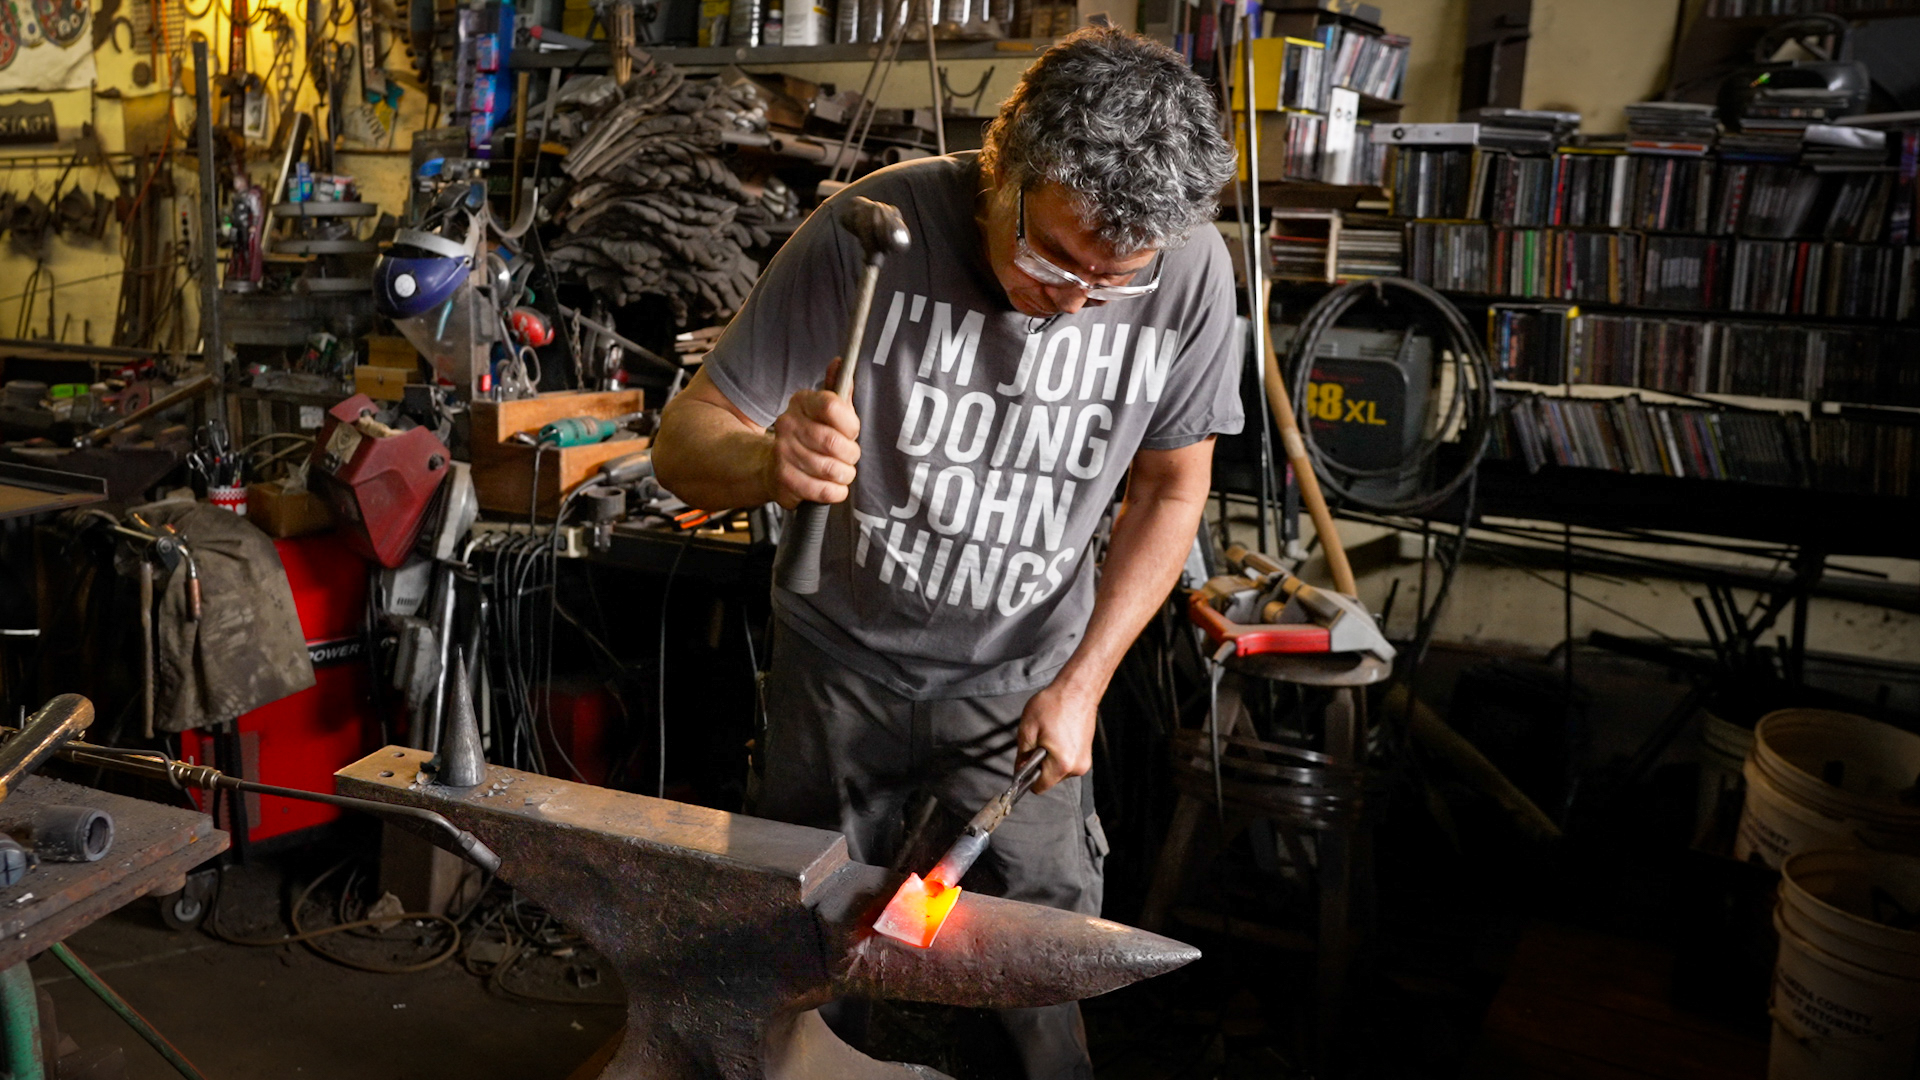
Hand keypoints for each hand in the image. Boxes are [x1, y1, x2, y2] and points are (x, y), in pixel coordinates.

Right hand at [762, 359, 860, 508]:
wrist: (773, 466)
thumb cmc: (809, 437)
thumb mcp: (825, 411)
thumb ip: (838, 391)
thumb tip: (841, 362)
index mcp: (802, 401)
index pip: (834, 406)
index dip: (850, 425)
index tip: (850, 432)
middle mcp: (788, 423)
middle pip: (834, 442)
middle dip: (850, 455)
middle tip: (848, 457)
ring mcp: (783, 451)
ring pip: (831, 469)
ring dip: (844, 475)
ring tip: (840, 472)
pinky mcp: (783, 479)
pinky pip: (822, 490)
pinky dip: (835, 492)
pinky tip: (831, 486)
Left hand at [1016, 678, 1099, 793]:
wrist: (1078, 689)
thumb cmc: (1054, 705)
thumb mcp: (1027, 729)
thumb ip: (1022, 755)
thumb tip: (1019, 770)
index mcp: (1062, 764)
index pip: (1039, 787)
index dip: (1027, 777)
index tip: (1025, 762)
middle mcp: (1077, 767)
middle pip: (1049, 779)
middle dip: (1040, 764)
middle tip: (1039, 740)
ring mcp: (1084, 761)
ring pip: (1058, 770)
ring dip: (1050, 758)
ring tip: (1050, 735)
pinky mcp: (1087, 754)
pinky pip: (1066, 761)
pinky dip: (1059, 753)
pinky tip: (1058, 734)